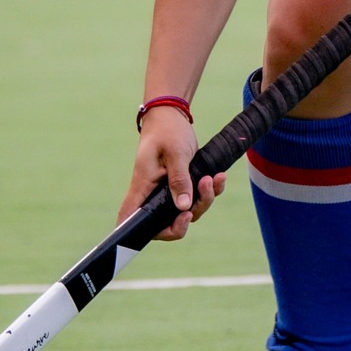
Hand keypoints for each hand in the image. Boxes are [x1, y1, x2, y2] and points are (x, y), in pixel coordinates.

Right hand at [122, 104, 227, 241]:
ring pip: (186, 211)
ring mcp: (167, 192)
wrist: (172, 116)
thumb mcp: (175, 153)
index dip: (145, 233)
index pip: (131, 219)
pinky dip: (211, 190)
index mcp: (142, 187)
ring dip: (204, 199)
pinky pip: (197, 198)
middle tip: (200, 200)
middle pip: (166, 223)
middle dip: (188, 218)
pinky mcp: (182, 185)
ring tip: (213, 178)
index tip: (174, 226)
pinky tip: (219, 177)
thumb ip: (179, 180)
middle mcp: (152, 194)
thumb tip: (183, 207)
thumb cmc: (167, 131)